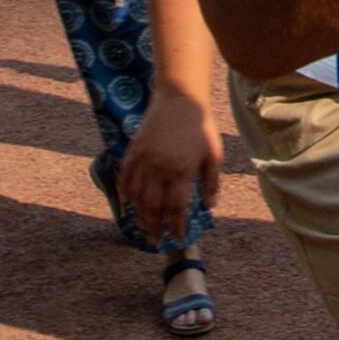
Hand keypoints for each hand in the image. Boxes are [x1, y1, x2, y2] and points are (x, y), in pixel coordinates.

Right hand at [115, 91, 222, 240]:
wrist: (180, 98)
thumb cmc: (200, 127)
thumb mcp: (214, 155)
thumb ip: (211, 182)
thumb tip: (208, 206)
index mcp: (182, 172)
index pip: (176, 208)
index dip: (176, 226)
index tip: (177, 238)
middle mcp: (160, 169)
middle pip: (154, 207)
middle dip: (155, 226)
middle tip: (155, 241)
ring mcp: (144, 160)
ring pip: (137, 196)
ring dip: (139, 215)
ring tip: (143, 228)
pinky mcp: (134, 150)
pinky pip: (125, 177)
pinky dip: (125, 192)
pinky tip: (127, 203)